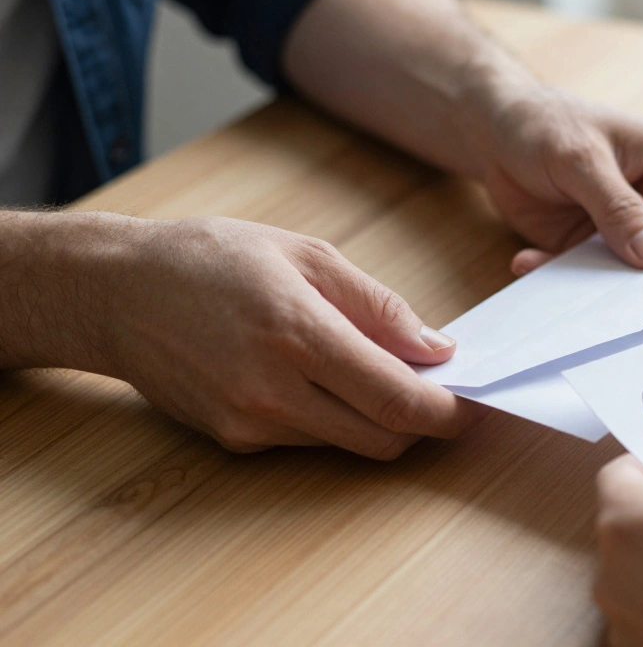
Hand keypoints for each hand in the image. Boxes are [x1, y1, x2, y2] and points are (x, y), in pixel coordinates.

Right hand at [96, 216, 482, 457]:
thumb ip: (378, 306)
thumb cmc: (210, 258)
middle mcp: (272, 390)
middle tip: (440, 390)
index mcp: (298, 333)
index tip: (474, 406)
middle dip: (423, 423)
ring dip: (379, 419)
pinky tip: (320, 378)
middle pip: (382, 437)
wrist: (111, 291)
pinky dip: (334, 418)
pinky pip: (308, 440)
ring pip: (348, 443)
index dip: (448, 412)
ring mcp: (249, 423)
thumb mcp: (305, 256)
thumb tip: (436, 348)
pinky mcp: (232, 440)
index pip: (396, 398)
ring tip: (377, 371)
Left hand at [485, 87, 642, 275]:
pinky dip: (560, 279)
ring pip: (632, 279)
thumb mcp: (583, 160)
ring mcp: (629, 232)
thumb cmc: (549, 125)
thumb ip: (619, 208)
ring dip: (599, 289)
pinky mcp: (594, 251)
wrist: (495, 132)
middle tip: (621, 307)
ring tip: (567, 292)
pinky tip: (526, 261)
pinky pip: (589, 279)